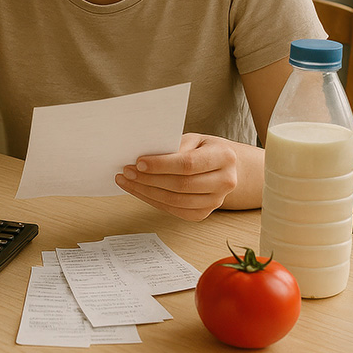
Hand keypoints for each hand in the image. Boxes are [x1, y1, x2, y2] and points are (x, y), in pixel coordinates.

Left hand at [115, 133, 240, 220]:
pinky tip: (139, 191)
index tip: (139, 162)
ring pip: (176, 201)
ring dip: (147, 192)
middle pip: (181, 185)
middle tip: (127, 172)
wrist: (224, 167)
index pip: (188, 164)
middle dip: (149, 179)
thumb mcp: (193, 139)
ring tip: (128, 181)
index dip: (161, 165)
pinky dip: (153, 201)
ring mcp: (216, 201)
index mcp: (224, 157)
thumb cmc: (204, 149)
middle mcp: (225, 181)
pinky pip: (175, 210)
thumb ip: (174, 147)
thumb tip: (143, 159)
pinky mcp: (204, 213)